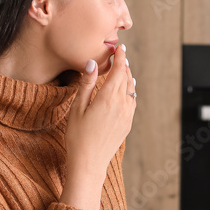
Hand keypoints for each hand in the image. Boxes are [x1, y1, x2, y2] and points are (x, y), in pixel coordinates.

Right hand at [60, 45, 135, 209]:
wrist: (89, 163)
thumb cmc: (77, 136)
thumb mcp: (77, 108)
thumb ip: (86, 84)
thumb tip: (92, 64)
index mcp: (108, 99)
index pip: (118, 71)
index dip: (119, 57)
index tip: (119, 47)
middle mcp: (121, 105)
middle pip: (126, 78)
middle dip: (123, 65)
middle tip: (120, 55)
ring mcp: (127, 115)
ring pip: (131, 90)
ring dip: (128, 77)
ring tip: (123, 69)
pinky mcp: (128, 124)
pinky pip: (132, 102)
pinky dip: (130, 91)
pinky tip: (126, 90)